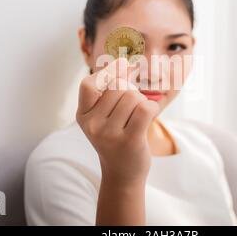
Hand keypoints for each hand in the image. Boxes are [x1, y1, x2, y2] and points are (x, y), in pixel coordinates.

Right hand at [76, 58, 159, 185]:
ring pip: (133, 97)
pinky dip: (152, 108)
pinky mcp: (129, 140)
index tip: (125, 63)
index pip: (89, 84)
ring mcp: (109, 134)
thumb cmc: (116, 137)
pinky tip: (149, 117)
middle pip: (118, 87)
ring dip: (141, 103)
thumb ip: (109, 90)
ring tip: (137, 119)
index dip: (108, 70)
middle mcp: (92, 125)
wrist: (123, 173)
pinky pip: (146, 108)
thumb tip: (124, 62)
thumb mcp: (103, 116)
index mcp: (83, 116)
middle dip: (130, 92)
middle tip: (131, 109)